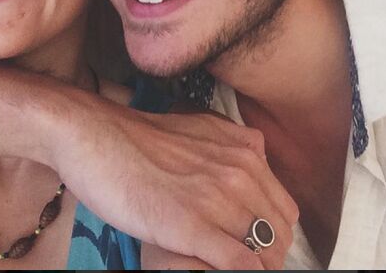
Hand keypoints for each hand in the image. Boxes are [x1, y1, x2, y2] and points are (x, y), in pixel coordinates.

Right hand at [48, 95, 297, 269]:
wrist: (100, 136)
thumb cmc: (144, 137)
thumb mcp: (202, 126)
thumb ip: (235, 141)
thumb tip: (256, 156)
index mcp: (245, 151)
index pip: (285, 209)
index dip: (276, 235)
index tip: (259, 248)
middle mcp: (240, 171)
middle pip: (279, 233)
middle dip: (269, 256)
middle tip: (248, 265)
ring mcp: (217, 197)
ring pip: (262, 253)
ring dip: (256, 269)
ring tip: (235, 271)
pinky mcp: (190, 224)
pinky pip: (238, 263)